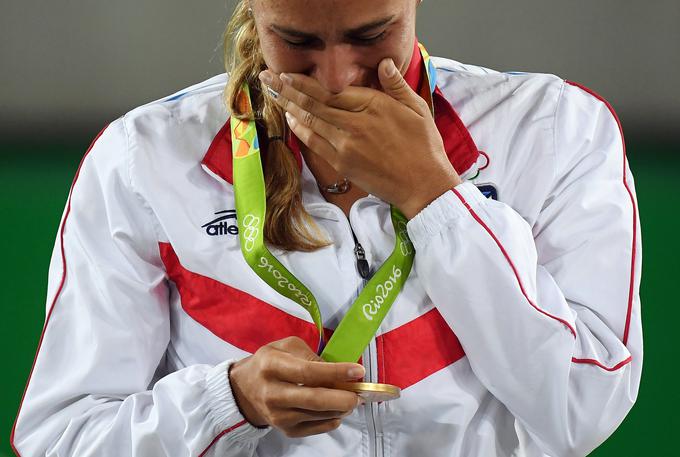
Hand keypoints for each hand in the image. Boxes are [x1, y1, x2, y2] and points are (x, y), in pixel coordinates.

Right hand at [229, 336, 364, 437]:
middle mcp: (273, 393)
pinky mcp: (285, 430)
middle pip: (314, 399)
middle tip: (359, 393)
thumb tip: (338, 371)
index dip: (335, 372)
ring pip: (318, 415)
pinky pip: (316, 428)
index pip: (307, 372)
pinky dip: (332, 419)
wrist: (244, 389)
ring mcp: (278, 415)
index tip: (358, 371)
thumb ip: (311, 356)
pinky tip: (337, 409)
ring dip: (341, 408)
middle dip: (343, 397)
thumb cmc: (269, 363)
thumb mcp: (286, 346)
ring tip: (351, 398)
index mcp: (272, 366)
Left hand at [258, 58, 461, 218]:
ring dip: (287, 106)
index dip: (305, 82)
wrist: (423, 184)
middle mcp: (355, 123)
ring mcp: (346, 144)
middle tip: (266, 78)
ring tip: (270, 94)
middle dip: (287, 89)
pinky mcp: (342, 163)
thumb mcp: (416, 108)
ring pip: (310, 121)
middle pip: (314, 102)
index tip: (288, 74)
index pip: (332, 90)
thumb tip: (383, 63)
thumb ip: (396, 85)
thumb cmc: (424, 146)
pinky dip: (300, 129)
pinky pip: (314, 142)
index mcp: (374, 105)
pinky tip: (290, 118)